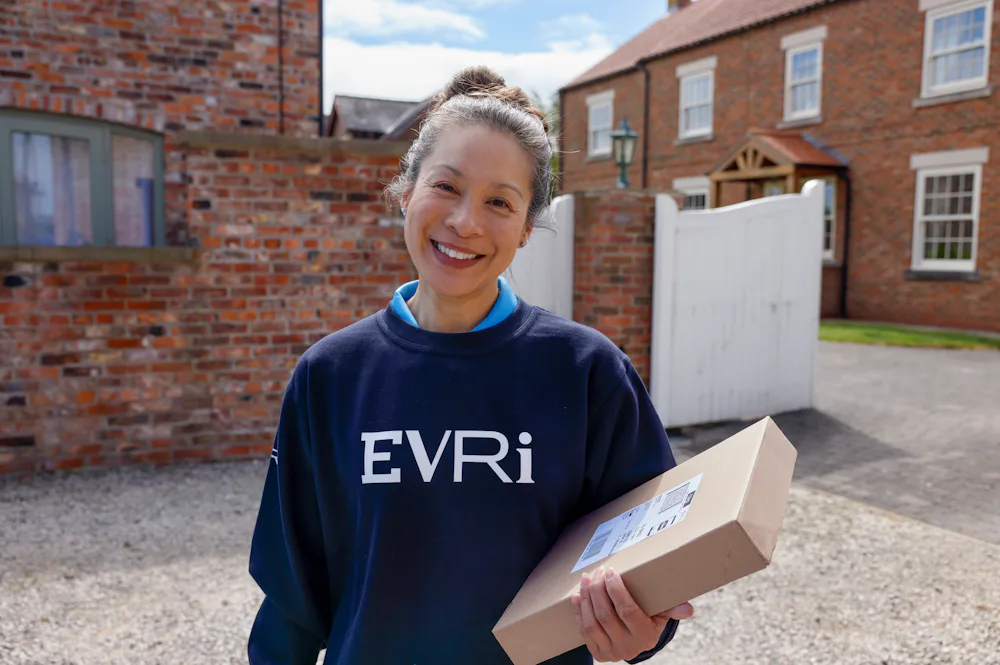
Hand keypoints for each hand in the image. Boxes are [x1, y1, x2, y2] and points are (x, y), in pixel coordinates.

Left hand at [571, 565, 693, 662]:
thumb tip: (688, 610)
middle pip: (606, 615)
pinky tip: (578, 595)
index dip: (616, 590)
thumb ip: (672, 608)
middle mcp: (628, 647)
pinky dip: (579, 611)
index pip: (627, 610)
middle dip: (598, 589)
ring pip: (592, 622)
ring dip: (586, 598)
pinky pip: (583, 631)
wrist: (637, 642)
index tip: (610, 572)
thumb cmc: (650, 618)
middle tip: (598, 571)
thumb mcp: (662, 613)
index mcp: (645, 636)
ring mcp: (611, 652)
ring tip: (587, 579)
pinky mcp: (598, 653)